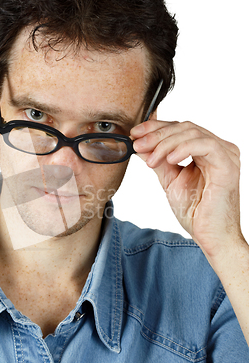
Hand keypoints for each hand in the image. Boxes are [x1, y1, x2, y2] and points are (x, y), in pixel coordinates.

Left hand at [131, 119, 243, 258]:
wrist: (209, 235)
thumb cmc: (196, 212)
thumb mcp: (170, 180)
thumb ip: (158, 160)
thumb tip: (140, 145)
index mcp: (205, 150)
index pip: (179, 128)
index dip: (156, 127)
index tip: (135, 133)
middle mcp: (217, 148)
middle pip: (184, 127)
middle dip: (157, 134)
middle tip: (138, 144)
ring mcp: (225, 154)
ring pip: (192, 133)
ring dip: (165, 143)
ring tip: (151, 160)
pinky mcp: (227, 164)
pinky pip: (205, 145)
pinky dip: (183, 148)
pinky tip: (170, 159)